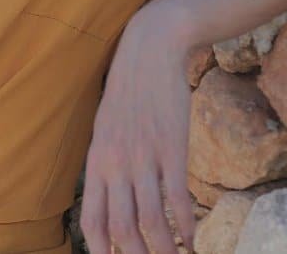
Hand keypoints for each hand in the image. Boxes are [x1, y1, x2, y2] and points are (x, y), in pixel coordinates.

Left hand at [81, 9, 196, 253]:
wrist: (149, 51)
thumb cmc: (128, 92)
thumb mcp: (105, 129)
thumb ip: (107, 163)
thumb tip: (111, 196)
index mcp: (96, 162)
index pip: (92, 219)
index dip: (101, 250)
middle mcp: (116, 164)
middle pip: (122, 228)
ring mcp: (144, 157)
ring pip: (152, 220)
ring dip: (165, 250)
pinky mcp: (172, 148)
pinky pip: (177, 198)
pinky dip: (186, 226)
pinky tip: (193, 241)